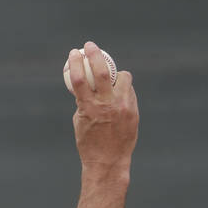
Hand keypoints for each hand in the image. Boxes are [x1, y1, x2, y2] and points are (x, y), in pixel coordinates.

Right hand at [69, 41, 138, 170]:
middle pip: (101, 71)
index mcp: (88, 107)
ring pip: (123, 77)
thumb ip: (84, 101)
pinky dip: (123, 90)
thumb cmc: (89, 143)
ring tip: (111, 77)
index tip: (73, 53)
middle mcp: (106, 105)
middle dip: (95, 54)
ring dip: (116, 74)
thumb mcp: (80, 121)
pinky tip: (119, 96)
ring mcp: (122, 106)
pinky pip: (129, 91)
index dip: (75, 62)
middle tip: (90, 46)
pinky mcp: (133, 110)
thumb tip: (86, 85)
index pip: (78, 79)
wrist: (108, 161)